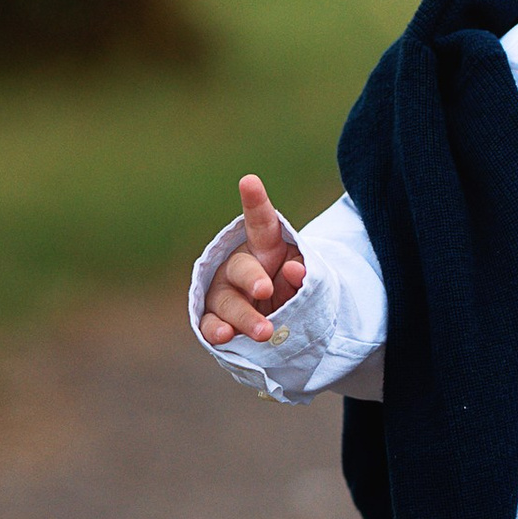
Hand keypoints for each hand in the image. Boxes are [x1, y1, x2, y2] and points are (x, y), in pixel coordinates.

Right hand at [200, 174, 308, 344]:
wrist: (282, 322)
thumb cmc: (292, 290)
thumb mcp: (306, 278)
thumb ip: (303, 272)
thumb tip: (295, 270)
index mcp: (264, 247)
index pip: (260, 223)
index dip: (255, 202)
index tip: (249, 182)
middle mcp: (239, 268)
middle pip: (242, 268)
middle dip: (252, 279)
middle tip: (265, 290)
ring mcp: (224, 294)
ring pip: (227, 302)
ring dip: (245, 316)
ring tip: (264, 331)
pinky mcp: (216, 320)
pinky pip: (211, 325)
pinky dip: (217, 331)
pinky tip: (225, 337)